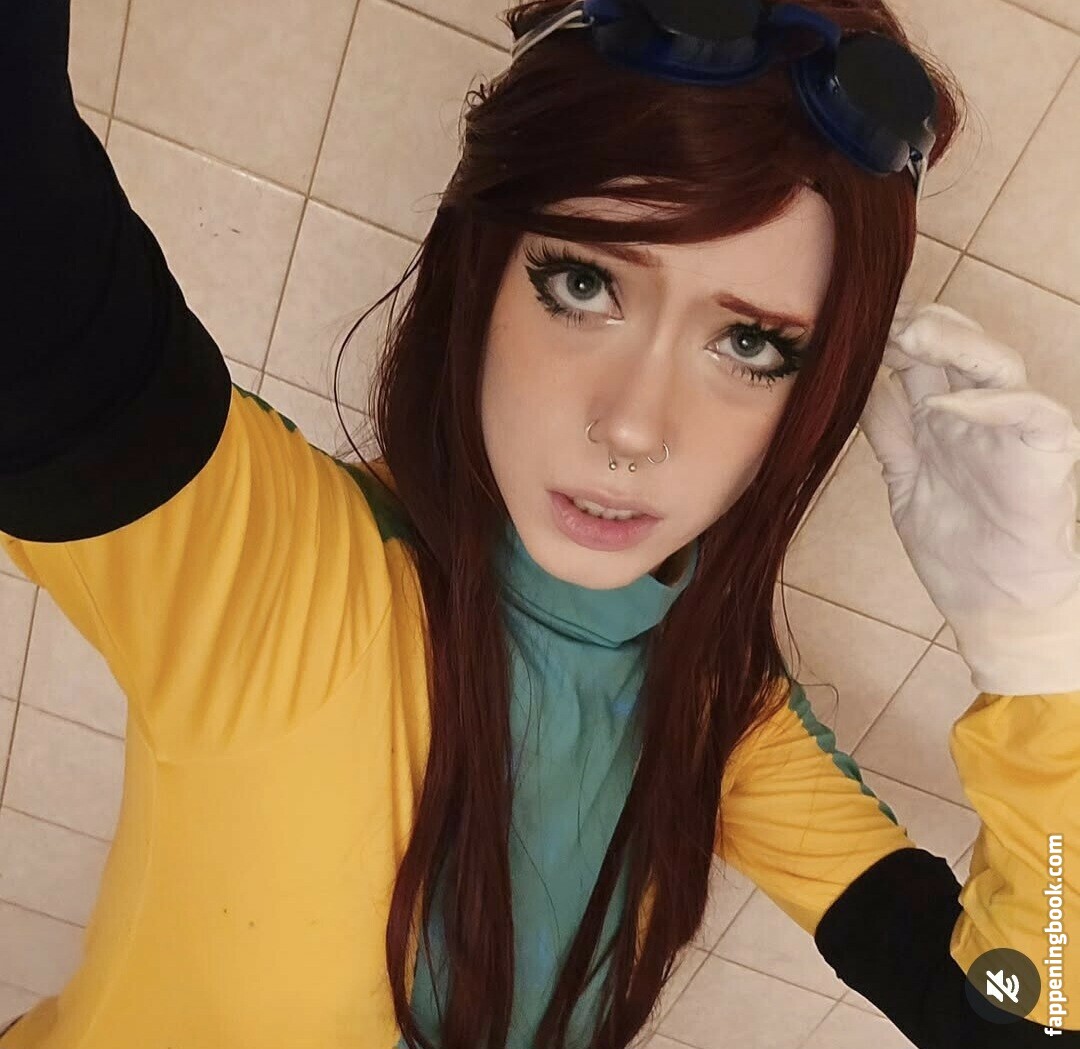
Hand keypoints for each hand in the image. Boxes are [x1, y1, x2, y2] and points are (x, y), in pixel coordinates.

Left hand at [859, 303, 1079, 695]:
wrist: (993, 598)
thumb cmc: (954, 542)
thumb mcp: (904, 477)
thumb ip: (888, 431)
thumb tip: (858, 385)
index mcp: (945, 415)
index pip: (924, 356)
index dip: (893, 336)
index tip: (856, 324)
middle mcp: (980, 411)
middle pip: (959, 346)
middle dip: (921, 326)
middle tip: (881, 320)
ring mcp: (1014, 426)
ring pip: (995, 363)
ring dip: (954, 344)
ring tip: (912, 337)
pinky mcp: (1048, 448)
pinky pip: (1031, 410)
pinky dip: (989, 403)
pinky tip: (948, 405)